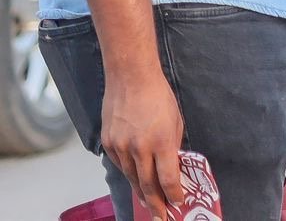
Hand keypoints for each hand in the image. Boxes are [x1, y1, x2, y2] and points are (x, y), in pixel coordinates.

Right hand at [101, 66, 184, 218]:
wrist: (131, 78)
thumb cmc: (158, 96)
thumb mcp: (176, 121)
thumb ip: (172, 146)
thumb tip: (171, 166)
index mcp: (161, 142)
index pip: (167, 179)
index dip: (173, 195)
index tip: (178, 203)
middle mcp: (139, 148)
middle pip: (147, 185)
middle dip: (155, 204)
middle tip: (161, 216)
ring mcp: (120, 147)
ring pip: (131, 178)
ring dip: (141, 192)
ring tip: (149, 204)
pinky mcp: (108, 144)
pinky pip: (119, 165)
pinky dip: (128, 173)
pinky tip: (135, 179)